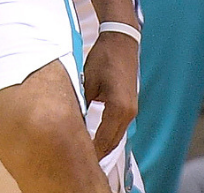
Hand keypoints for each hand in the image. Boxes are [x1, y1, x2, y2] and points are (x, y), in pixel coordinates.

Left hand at [81, 30, 138, 156]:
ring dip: (102, 145)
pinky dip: (107, 135)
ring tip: (85, 154)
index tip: (74, 161)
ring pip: (116, 136)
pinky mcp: (130, 105)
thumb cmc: (103, 59)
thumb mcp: (87, 83)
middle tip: (77, 163)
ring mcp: (131, 109)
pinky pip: (118, 127)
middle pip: (111, 143)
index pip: (102, 141)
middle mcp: (128, 112)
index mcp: (118, 109)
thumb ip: (82, 107)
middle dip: (96, 154)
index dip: (88, 153)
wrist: (121, 41)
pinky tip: (95, 139)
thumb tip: (72, 125)